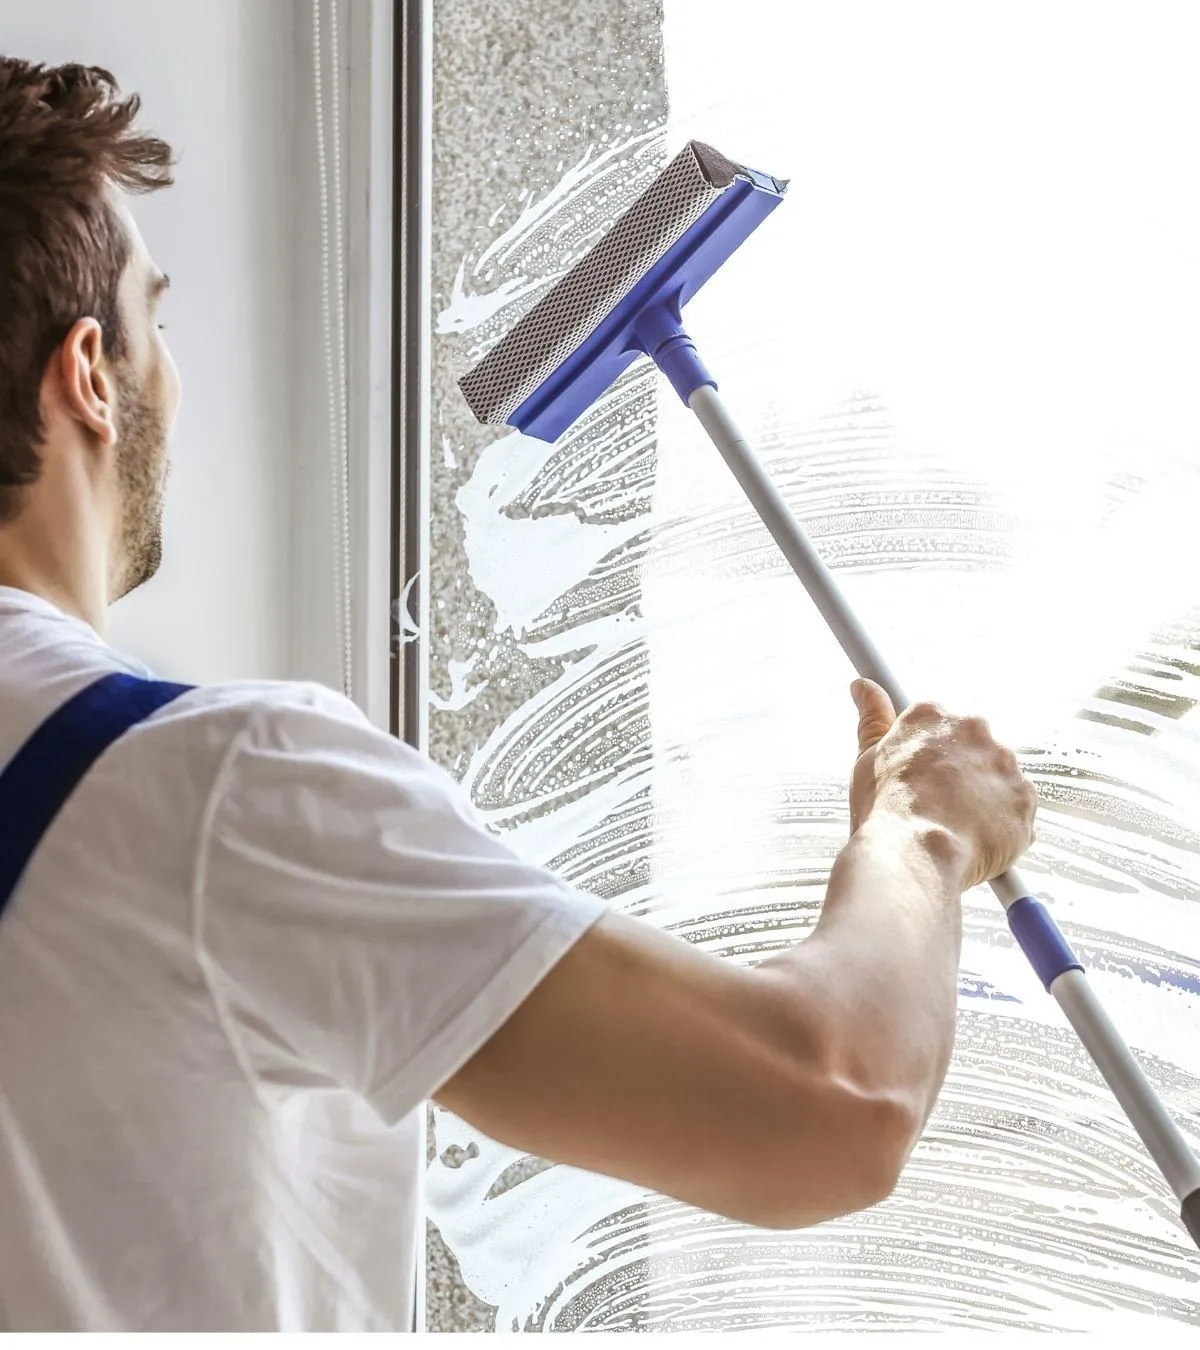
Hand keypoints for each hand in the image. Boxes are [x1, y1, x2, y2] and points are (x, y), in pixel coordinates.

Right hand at [848, 679, 1036, 889]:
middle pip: (970, 748)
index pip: (935, 724)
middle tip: (933, 803)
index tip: (921, 773)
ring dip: (982, 798)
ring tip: (951, 827)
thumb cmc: (887, 810)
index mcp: (932, 717)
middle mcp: (973, 730)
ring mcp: (1003, 764)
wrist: (916, 853)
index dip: (927, 754)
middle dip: (958, 773)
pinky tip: (972, 840)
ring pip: (996, 779)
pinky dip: (1000, 825)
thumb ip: (872, 718)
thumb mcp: (867, 758)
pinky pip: (1016, 810)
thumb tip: (864, 688)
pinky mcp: (1025, 798)